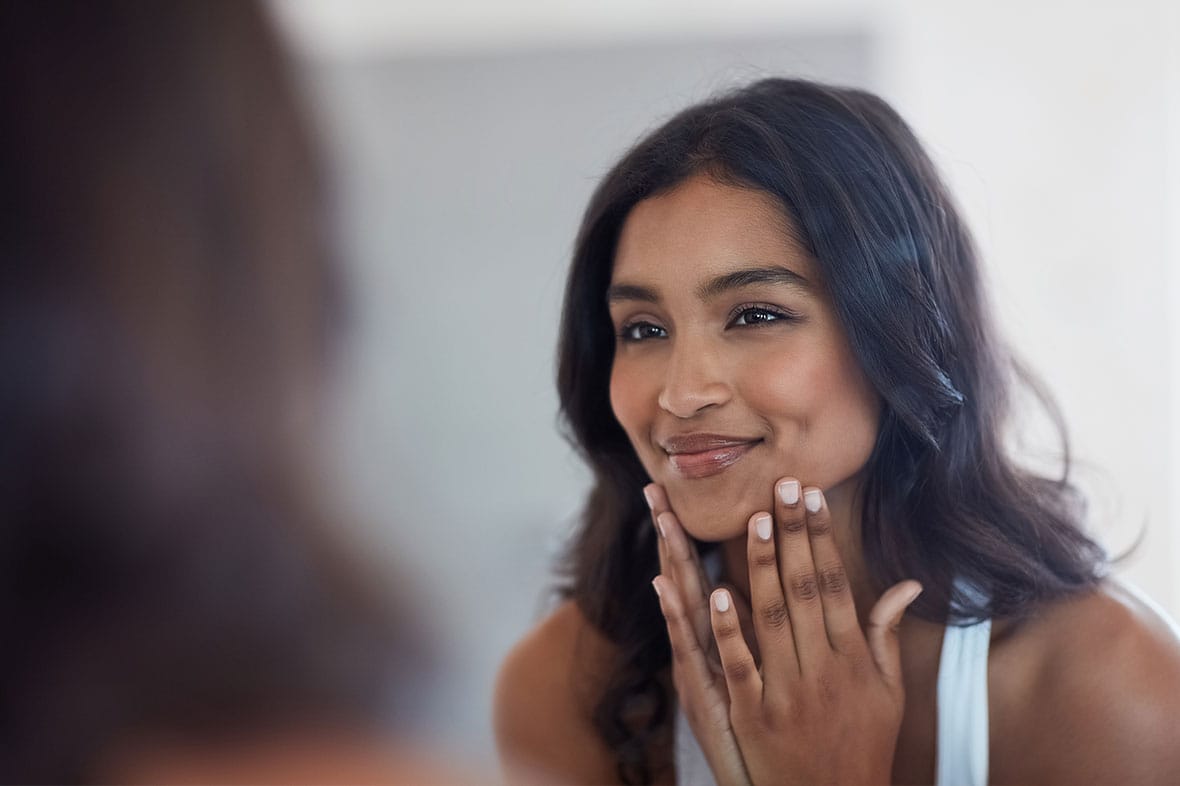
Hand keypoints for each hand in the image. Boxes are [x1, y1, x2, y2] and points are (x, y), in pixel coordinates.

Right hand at [646, 484, 752, 785]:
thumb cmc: (763, 738)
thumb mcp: (755, 682)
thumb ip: (751, 635)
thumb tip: (737, 593)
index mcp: (714, 643)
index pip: (699, 576)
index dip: (684, 537)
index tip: (669, 496)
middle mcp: (699, 652)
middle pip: (683, 581)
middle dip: (670, 535)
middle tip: (654, 489)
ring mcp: (699, 671)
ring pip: (685, 607)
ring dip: (675, 562)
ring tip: (663, 520)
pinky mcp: (706, 696)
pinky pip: (698, 651)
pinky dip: (691, 620)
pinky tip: (682, 588)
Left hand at [651, 478, 921, 785]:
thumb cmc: (863, 745)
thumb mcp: (889, 693)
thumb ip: (886, 635)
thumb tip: (907, 585)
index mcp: (855, 659)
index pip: (835, 585)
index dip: (821, 539)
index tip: (811, 497)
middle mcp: (825, 670)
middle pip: (805, 591)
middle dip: (793, 535)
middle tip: (782, 486)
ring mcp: (788, 693)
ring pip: (773, 620)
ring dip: (764, 568)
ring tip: (756, 521)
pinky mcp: (754, 718)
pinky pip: (740, 666)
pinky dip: (728, 630)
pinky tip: (717, 592)